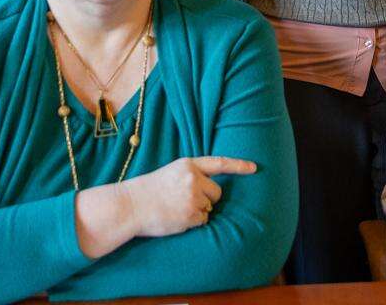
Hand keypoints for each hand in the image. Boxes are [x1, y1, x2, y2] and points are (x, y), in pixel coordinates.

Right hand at [124, 156, 256, 236]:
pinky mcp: (190, 215)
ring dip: (197, 212)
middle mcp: (193, 179)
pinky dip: (192, 222)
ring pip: (209, 209)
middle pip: (216, 193)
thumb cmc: (149, 190)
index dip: (238, 166)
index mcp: (188, 165)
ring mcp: (193, 197)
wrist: (130, 205)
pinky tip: (175, 218)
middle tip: (184, 201)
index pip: (219, 163)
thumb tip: (212, 192)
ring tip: (175, 209)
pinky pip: (202, 221)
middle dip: (207, 199)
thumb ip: (191, 176)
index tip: (254, 168)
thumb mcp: (171, 173)